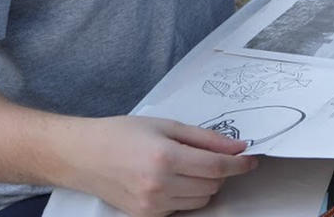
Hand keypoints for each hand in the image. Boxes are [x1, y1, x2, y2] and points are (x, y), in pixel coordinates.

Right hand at [76, 116, 257, 215]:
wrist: (83, 156)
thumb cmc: (121, 134)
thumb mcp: (166, 125)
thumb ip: (204, 138)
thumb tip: (236, 147)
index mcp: (165, 157)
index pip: (216, 166)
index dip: (238, 163)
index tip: (251, 159)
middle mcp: (159, 185)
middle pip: (212, 184)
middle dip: (220, 170)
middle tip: (211, 154)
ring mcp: (153, 205)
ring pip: (201, 199)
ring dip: (206, 183)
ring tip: (187, 165)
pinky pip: (183, 208)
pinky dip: (187, 194)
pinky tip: (172, 179)